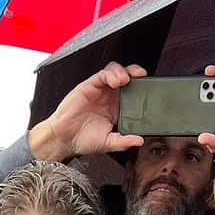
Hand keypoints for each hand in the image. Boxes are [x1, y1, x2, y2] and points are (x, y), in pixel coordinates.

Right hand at [27, 62, 147, 160]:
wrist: (64, 138)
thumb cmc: (83, 140)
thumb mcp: (108, 143)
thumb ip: (124, 141)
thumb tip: (139, 140)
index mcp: (116, 109)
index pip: (133, 93)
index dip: (142, 88)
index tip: (150, 90)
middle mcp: (109, 97)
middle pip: (127, 77)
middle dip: (136, 74)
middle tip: (142, 77)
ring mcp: (100, 90)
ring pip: (115, 71)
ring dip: (123, 72)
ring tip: (126, 80)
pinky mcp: (90, 85)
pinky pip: (103, 74)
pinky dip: (111, 74)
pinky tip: (116, 81)